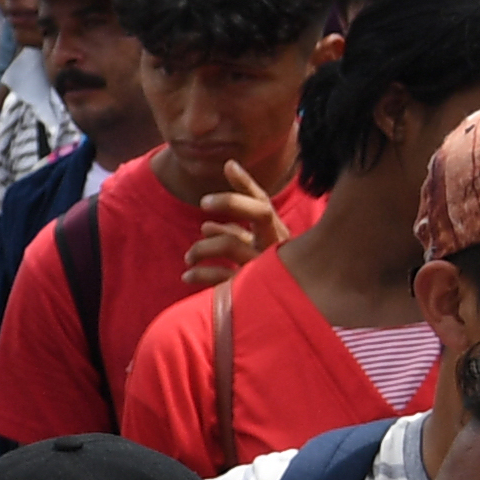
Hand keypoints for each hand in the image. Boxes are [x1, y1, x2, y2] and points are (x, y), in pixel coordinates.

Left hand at [174, 158, 282, 292]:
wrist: (292, 315)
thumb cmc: (266, 279)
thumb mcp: (254, 251)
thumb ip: (237, 230)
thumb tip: (207, 221)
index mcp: (277, 236)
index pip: (264, 202)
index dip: (247, 183)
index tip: (228, 165)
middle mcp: (277, 248)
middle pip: (260, 212)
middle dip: (233, 201)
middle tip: (205, 202)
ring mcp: (266, 269)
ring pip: (234, 244)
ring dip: (205, 244)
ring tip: (187, 255)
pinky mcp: (253, 291)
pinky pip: (222, 278)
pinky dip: (201, 274)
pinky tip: (187, 275)